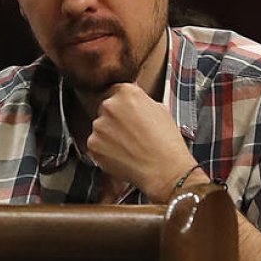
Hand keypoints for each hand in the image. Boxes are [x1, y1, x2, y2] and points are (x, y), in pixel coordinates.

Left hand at [86, 83, 196, 202]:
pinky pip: (96, 144)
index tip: (126, 113)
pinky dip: (105, 150)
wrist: (164, 169)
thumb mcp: (160, 110)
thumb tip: (133, 103)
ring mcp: (99, 126)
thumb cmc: (166, 143)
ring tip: (128, 146)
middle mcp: (109, 106)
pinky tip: (121, 155)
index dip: (123, 105)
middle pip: (106, 109)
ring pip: (100, 128)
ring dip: (109, 135)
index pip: (116, 91)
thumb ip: (141, 102)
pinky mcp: (93, 144)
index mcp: (127, 93)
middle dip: (115, 120)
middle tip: (130, 133)